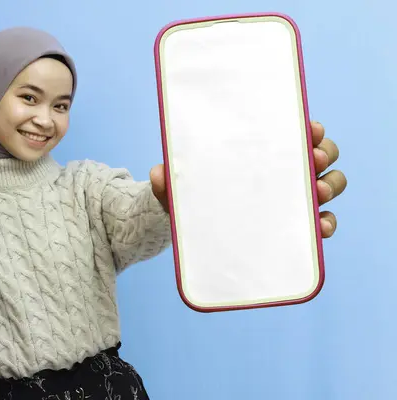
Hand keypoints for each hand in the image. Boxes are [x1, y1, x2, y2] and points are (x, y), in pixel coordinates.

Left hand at [149, 120, 346, 237]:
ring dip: (329, 186)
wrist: (192, 224)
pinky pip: (320, 222)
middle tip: (312, 160)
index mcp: (261, 150)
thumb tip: (156, 174)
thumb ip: (168, 180)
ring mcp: (291, 197)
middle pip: (321, 154)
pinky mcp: (293, 225)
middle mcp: (282, 170)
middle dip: (324, 154)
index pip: (294, 132)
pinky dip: (326, 223)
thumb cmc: (191, 192)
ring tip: (316, 193)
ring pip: (328, 184)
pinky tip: (321, 228)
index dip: (309, 128)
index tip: (310, 127)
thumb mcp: (178, 184)